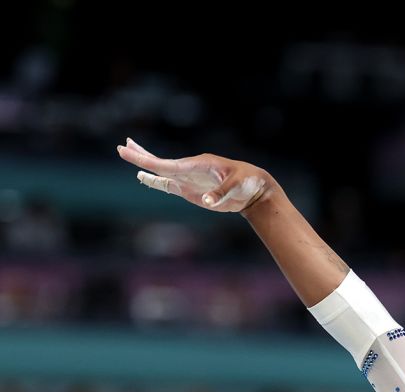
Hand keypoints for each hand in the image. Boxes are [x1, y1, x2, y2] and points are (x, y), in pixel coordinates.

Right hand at [115, 137, 273, 212]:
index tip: (130, 153)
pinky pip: (170, 185)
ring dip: (145, 165)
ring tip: (127, 154)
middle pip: (160, 164)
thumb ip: (221, 192)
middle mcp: (190, 170)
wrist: (255, 189)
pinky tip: (144, 178)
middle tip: (121, 148)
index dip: (148, 160)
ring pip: (162, 172)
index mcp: (198, 164)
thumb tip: (207, 201)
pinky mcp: (191, 190)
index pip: (168, 164)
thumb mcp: (237, 185)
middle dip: (141, 157)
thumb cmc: (248, 181)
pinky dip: (156, 182)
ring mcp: (189, 180)